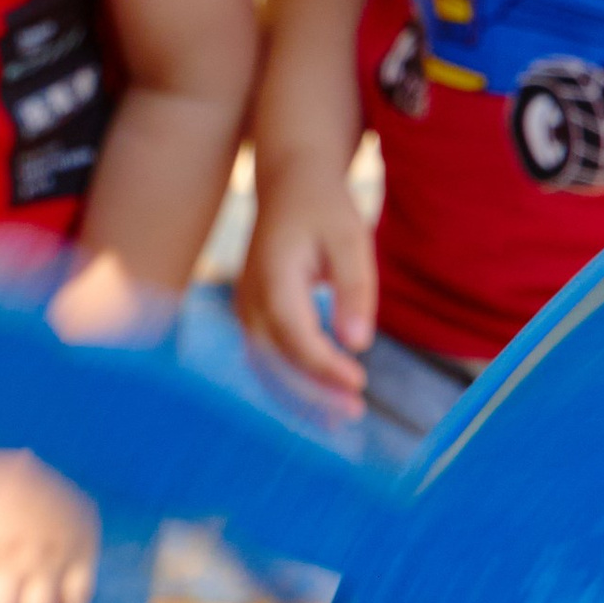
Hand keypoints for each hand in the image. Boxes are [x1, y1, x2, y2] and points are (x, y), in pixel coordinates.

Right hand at [239, 156, 376, 408]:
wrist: (292, 184)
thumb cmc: (326, 210)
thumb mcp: (352, 240)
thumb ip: (355, 290)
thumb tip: (358, 343)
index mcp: (273, 277)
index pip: (295, 337)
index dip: (325, 368)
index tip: (359, 384)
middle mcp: (250, 296)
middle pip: (276, 360)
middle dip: (313, 393)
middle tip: (354, 413)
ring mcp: (244, 306)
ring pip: (266, 364)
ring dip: (300, 395)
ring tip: (340, 418)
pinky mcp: (250, 312)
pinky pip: (265, 356)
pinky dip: (289, 381)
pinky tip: (320, 399)